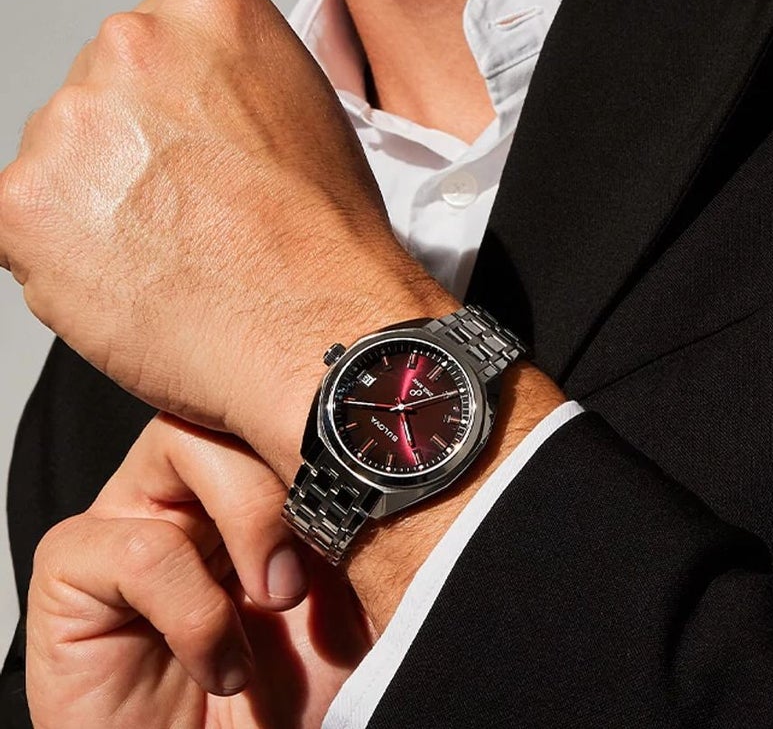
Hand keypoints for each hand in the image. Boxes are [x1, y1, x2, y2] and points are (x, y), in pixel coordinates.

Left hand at [0, 0, 456, 471]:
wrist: (313, 318)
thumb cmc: (323, 225)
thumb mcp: (305, 97)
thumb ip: (227, 72)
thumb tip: (185, 96)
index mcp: (207, 4)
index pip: (155, 41)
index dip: (178, 103)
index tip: (200, 142)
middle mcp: (131, 42)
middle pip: (99, 89)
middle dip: (127, 142)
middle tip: (185, 199)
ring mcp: (71, 119)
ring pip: (58, 154)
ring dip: (92, 195)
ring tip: (165, 242)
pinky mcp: (21, 198)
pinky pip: (22, 221)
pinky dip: (61, 251)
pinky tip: (129, 270)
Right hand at [26, 412, 371, 728]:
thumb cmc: (290, 696)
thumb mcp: (353, 588)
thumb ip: (356, 509)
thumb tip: (388, 443)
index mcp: (256, 470)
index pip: (282, 388)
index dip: (328, 414)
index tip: (377, 473)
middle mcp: (188, 482)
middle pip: (234, 396)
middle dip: (292, 457)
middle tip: (330, 543)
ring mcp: (129, 518)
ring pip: (182, 440)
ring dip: (250, 522)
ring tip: (279, 604)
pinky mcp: (72, 572)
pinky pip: (133, 547)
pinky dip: (193, 609)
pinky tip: (224, 663)